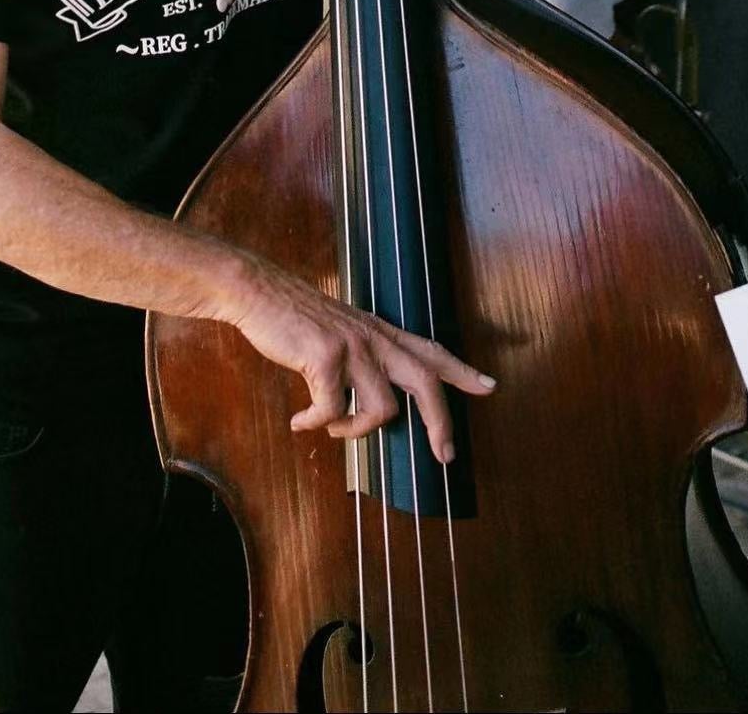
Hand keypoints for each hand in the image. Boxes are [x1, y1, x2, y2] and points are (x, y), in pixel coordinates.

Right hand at [227, 255, 495, 463]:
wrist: (257, 291)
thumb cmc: (293, 315)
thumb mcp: (339, 331)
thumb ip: (360, 358)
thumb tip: (366, 402)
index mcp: (379, 332)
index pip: (431, 350)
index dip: (462, 370)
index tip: (489, 386)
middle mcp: (374, 337)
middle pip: (426, 381)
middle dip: (441, 423)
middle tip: (446, 455)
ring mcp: (352, 346)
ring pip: (381, 408)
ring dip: (355, 429)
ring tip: (332, 427)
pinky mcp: (326, 357)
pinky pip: (330, 410)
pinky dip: (315, 423)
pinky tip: (299, 422)